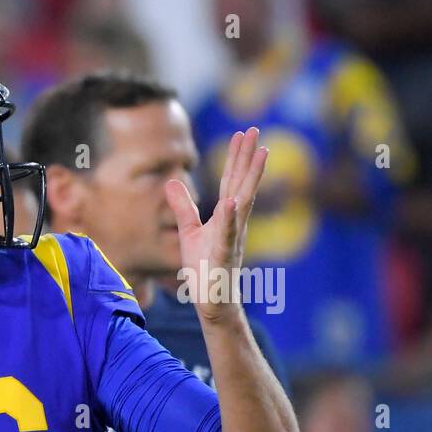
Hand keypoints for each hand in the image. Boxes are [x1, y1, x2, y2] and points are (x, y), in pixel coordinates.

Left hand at [167, 127, 268, 319]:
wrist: (213, 302)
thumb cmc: (205, 269)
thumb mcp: (189, 233)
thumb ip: (183, 207)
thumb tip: (172, 181)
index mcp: (225, 216)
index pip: (231, 181)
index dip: (236, 158)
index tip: (243, 133)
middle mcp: (234, 223)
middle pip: (241, 184)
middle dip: (248, 157)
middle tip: (255, 129)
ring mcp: (232, 238)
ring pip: (243, 203)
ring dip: (250, 179)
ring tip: (259, 154)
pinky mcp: (225, 256)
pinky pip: (228, 235)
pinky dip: (230, 219)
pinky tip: (232, 202)